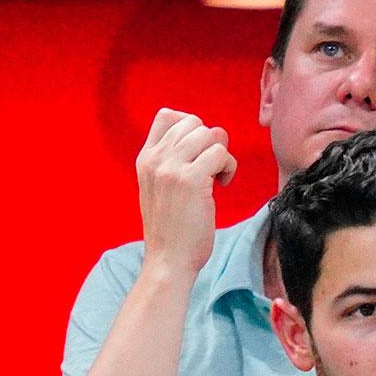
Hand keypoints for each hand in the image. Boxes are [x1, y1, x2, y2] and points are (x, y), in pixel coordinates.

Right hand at [136, 107, 237, 276]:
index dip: (192, 128)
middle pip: (194, 122)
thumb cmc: (172, 231)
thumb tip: (207, 138)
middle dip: (211, 142)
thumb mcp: (160, 190)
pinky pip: (221, 153)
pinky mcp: (192, 180)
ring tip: (218, 178)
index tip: (199, 153)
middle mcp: (155, 159)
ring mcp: (171, 167)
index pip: (167, 116)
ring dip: (222, 155)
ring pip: (209, 134)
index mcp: (145, 159)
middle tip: (213, 169)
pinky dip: (229, 167)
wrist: (168, 259)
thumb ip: (172, 163)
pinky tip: (222, 185)